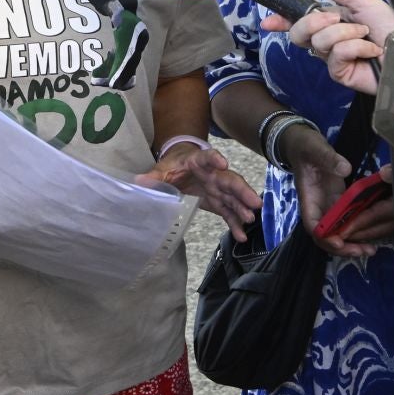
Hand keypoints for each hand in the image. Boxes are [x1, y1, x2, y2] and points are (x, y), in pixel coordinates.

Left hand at [137, 143, 259, 240]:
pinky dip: (235, 223)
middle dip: (242, 191)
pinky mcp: (218, 201)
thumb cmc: (173, 166)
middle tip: (254, 202)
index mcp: (197, 162)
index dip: (215, 159)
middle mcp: (213, 174)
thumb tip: (139, 182)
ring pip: (233, 197)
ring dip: (242, 208)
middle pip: (230, 180)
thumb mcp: (161, 170)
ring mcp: (218, 189)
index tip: (224, 164)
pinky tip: (242, 235)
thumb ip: (153, 178)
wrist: (181, 167)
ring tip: (250, 219)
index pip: (207, 158)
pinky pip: (229, 212)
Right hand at [261, 0, 393, 93]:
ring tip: (366, 35)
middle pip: (299, 33)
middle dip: (315, 22)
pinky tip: (370, 50)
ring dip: (346, 34)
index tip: (267, 21)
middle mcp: (330, 39)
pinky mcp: (341, 73)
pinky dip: (354, 48)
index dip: (281, 21)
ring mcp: (334, 58)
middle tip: (337, 18)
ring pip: (318, 42)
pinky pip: (334, 56)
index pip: (300, 21)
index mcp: (333, 19)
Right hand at [286, 123, 393, 257]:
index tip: (340, 242)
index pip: (313, 225)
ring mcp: (329, 205)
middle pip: (326, 236)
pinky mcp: (339, 201)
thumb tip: (344, 169)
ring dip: (352, 243)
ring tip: (371, 249)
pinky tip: (373, 234)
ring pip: (338, 232)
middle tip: (364, 251)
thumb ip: (328, 158)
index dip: (325, 237)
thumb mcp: (315, 148)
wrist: (304, 143)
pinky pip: (348, 221)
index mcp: (309, 198)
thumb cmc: (306, 146)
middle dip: (343, 248)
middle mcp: (318, 207)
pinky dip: (358, 230)